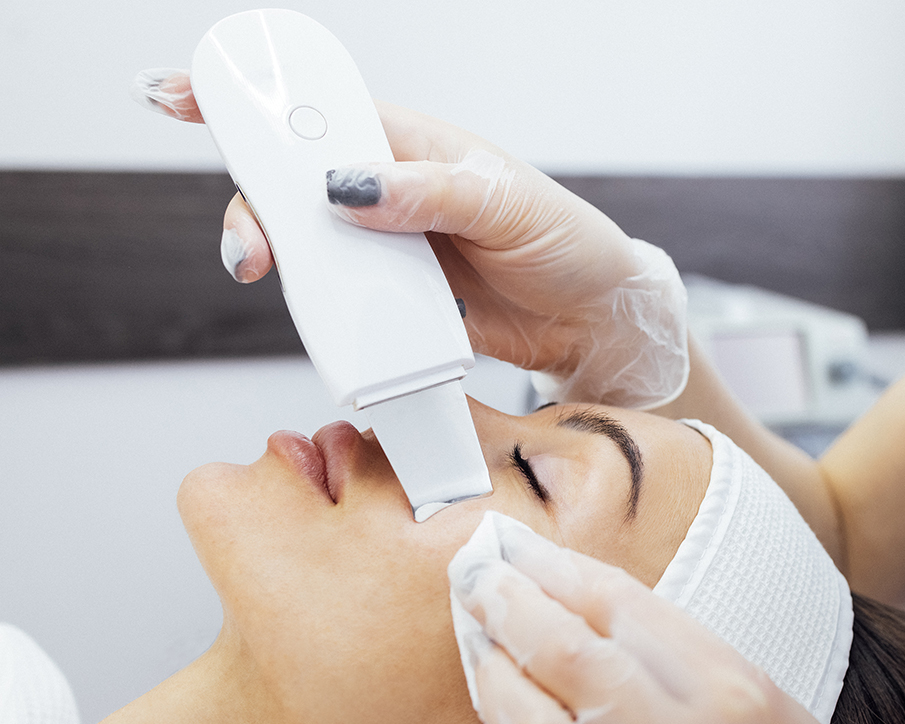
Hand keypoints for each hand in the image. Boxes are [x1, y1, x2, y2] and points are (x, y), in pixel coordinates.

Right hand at [133, 69, 686, 407]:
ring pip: (306, 246)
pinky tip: (324, 319)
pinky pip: (339, 299)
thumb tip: (347, 187)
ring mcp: (387, 247)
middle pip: (291, 187)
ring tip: (275, 279)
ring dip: (281, 261)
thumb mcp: (504, 204)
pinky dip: (320, 308)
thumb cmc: (563, 241)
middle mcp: (390, 191)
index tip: (186, 95)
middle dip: (254, 206)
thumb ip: (427, 192)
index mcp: (412, 145)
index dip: (253, 100)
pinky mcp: (394, 299)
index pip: (321, 111)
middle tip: (253, 248)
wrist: (591, 318)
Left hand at [449, 517, 879, 723]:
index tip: (509, 546)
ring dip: (493, 677)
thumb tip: (559, 583)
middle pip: (570, 657)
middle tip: (474, 577)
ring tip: (479, 644)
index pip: (619, 605)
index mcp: (731, 690)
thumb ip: (660, 640)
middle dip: (509, 607)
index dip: (550, 566)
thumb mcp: (743, 685)